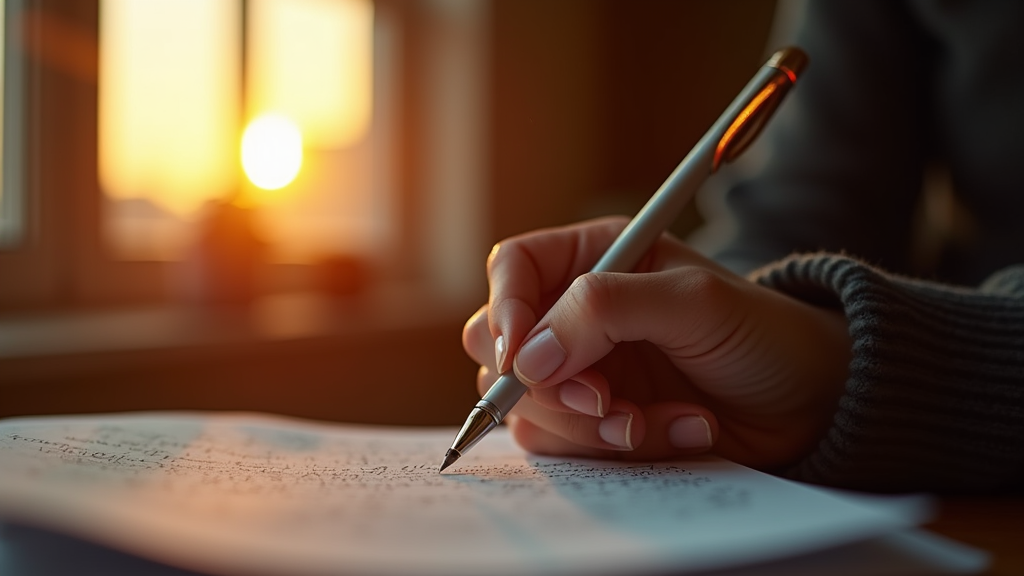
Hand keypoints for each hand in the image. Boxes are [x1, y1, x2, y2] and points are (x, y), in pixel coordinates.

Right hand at [462, 217, 851, 469]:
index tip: (522, 354)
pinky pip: (568, 442)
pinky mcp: (598, 419)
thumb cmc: (761, 333)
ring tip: (652, 421)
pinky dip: (616, 446)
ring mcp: (585, 369)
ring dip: (588, 423)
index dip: (506, 308)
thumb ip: (604, 310)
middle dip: (545, 382)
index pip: (514, 268)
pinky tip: (677, 429)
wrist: (809, 401)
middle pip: (502, 344)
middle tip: (602, 399)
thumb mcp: (692, 302)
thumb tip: (529, 354)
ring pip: (529, 402)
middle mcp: (578, 313)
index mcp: (595, 257)